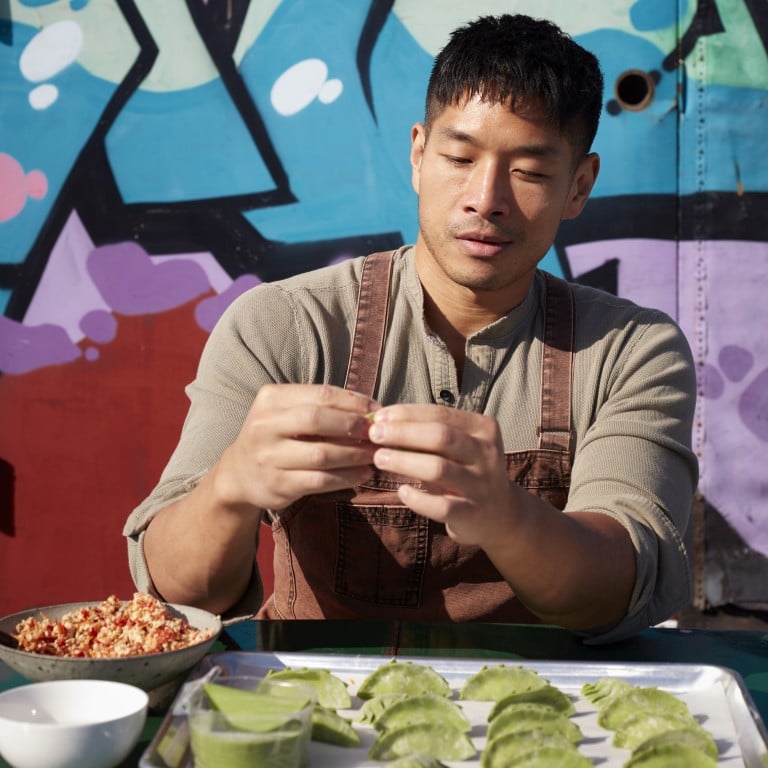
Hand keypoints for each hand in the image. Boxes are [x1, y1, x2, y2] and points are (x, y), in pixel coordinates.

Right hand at [216, 383, 378, 510]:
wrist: (239, 473)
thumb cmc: (275, 436)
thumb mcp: (287, 412)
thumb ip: (321, 407)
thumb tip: (371, 410)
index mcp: (271, 399)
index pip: (320, 394)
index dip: (354, 402)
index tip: (377, 410)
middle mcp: (265, 426)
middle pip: (318, 420)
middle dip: (353, 425)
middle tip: (377, 433)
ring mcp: (268, 457)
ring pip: (321, 454)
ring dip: (355, 454)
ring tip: (376, 455)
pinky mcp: (277, 485)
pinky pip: (319, 480)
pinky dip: (346, 477)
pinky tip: (363, 474)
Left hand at [368, 404, 513, 546]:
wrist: (499, 514)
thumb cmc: (466, 471)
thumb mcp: (458, 447)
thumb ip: (429, 434)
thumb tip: (383, 421)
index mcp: (484, 429)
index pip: (440, 413)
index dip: (406, 414)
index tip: (379, 416)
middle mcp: (487, 454)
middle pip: (440, 437)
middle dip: (402, 433)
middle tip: (374, 435)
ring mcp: (482, 484)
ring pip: (438, 468)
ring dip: (403, 461)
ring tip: (379, 458)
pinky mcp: (473, 513)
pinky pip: (441, 505)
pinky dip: (417, 499)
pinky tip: (401, 492)